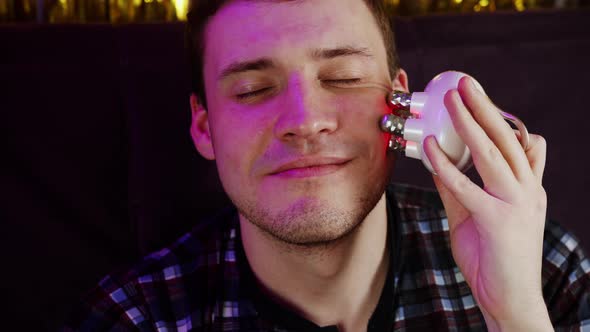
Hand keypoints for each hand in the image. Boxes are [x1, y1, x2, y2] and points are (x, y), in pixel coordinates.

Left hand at [423, 77, 551, 330]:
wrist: (510, 300)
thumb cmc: (494, 257)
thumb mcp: (476, 216)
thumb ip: (461, 188)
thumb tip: (440, 163)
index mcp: (526, 187)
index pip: (515, 142)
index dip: (496, 116)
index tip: (476, 95)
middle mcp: (527, 190)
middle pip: (506, 138)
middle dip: (484, 107)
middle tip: (465, 82)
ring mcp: (516, 204)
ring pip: (492, 153)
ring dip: (470, 122)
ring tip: (452, 99)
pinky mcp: (498, 221)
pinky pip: (467, 187)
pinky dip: (446, 166)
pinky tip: (430, 149)